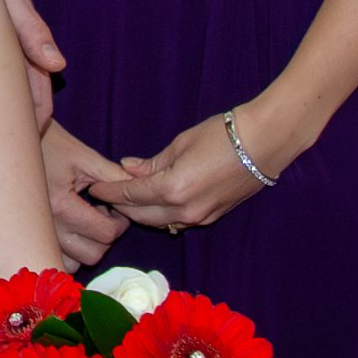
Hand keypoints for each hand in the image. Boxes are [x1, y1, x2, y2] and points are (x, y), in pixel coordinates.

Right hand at [40, 124, 130, 266]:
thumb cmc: (49, 144)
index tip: (114, 208)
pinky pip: (55, 260)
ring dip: (85, 248)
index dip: (119, 223)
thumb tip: (141, 191)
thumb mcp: (84, 157)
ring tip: (84, 224)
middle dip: (105, 237)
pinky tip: (69, 230)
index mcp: (61, 205)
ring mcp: (37, 233)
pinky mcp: (30, 235)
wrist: (14, 142)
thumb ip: (115, 177)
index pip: (105, 234)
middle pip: (92, 254)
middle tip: (102, 215)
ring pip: (73, 264)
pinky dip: (68, 253)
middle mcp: (47, 226)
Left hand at [90, 112, 279, 233]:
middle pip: (139, 215)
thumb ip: (152, 163)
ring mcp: (200, 217)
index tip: (93, 188)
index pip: (129, 195)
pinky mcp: (212, 217)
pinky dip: (160, 215)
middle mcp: (184, 210)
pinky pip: (177, 222)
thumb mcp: (180, 144)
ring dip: (139, 213)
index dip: (108, 192)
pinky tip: (152, 204)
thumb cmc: (222, 136)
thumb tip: (128, 168)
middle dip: (119, 206)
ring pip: (158, 222)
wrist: (264, 143)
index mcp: (172, 189)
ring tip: (125, 199)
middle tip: (105, 195)